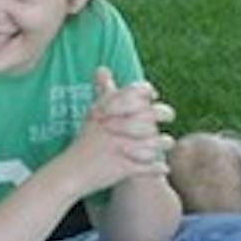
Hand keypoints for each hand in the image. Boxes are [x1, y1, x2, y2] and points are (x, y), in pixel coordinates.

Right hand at [58, 68, 173, 197]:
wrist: (69, 172)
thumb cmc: (85, 141)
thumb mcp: (93, 113)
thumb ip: (103, 91)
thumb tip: (102, 68)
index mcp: (110, 111)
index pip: (136, 93)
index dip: (148, 93)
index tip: (153, 96)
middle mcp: (117, 127)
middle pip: (151, 114)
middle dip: (164, 113)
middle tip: (170, 116)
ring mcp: (121, 148)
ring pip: (154, 142)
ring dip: (163, 142)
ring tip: (168, 142)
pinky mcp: (123, 168)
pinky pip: (148, 167)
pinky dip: (157, 168)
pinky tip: (164, 167)